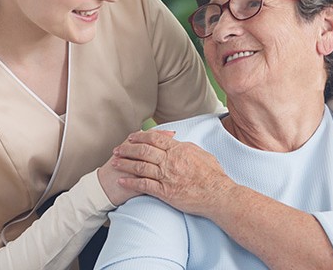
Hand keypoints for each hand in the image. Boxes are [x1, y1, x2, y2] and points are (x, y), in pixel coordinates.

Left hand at [111, 129, 234, 215]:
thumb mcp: (202, 154)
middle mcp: (170, 161)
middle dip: (128, 149)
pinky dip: (130, 182)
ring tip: (114, 163)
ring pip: (140, 166)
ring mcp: (167, 176)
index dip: (141, 137)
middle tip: (117, 149)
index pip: (155, 139)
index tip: (132, 137)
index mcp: (179, 150)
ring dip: (125, 164)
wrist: (218, 194)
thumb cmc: (214, 176)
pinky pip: (143, 185)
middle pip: (143, 151)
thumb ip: (187, 148)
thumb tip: (178, 143)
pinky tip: (121, 180)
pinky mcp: (165, 192)